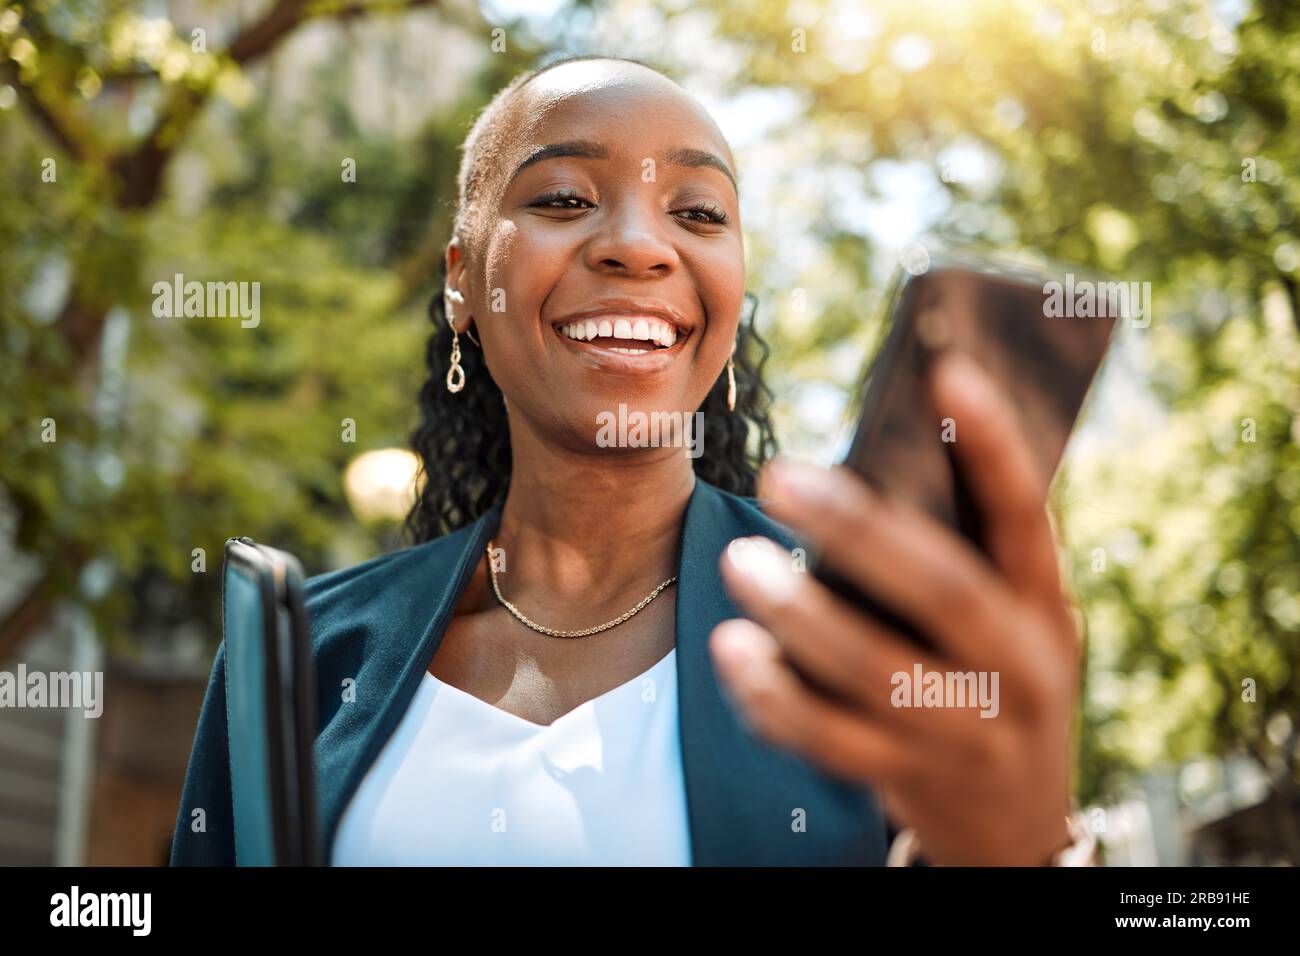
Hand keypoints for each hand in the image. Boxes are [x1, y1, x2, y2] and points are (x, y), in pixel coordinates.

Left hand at [709, 350, 1080, 865]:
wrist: (1015, 828)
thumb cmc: (999, 684)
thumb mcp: (1017, 622)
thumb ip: (969, 556)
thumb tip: (886, 458)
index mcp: (1044, 608)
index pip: (1027, 516)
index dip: (993, 446)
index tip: (947, 372)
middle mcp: (1015, 667)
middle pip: (940, 591)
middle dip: (861, 530)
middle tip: (782, 475)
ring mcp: (963, 731)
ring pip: (874, 671)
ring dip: (799, 615)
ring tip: (740, 561)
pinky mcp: (907, 776)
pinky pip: (829, 740)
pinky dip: (774, 695)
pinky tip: (733, 651)